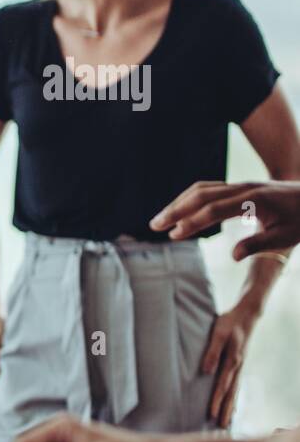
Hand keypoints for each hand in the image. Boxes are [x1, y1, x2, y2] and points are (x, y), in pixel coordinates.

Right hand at [151, 180, 299, 257]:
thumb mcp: (287, 236)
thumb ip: (259, 245)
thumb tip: (233, 256)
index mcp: (254, 200)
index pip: (214, 210)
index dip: (193, 222)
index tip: (174, 235)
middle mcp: (243, 188)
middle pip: (201, 195)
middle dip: (175, 210)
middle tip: (155, 225)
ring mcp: (239, 185)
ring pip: (201, 189)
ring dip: (178, 203)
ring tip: (161, 219)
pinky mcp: (238, 187)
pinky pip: (208, 189)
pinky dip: (189, 199)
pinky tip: (180, 210)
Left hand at [201, 304, 257, 427]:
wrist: (246, 315)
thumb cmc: (229, 322)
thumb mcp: (218, 334)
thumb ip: (211, 352)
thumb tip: (205, 371)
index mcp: (233, 361)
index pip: (222, 386)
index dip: (216, 401)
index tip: (210, 414)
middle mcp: (238, 367)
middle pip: (231, 393)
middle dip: (225, 410)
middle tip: (220, 427)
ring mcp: (240, 366)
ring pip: (235, 391)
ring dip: (230, 406)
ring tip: (225, 421)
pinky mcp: (238, 364)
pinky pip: (236, 385)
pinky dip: (233, 397)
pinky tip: (230, 404)